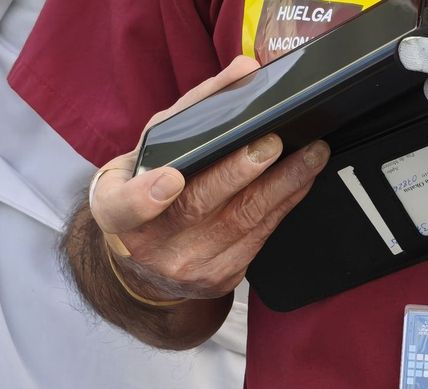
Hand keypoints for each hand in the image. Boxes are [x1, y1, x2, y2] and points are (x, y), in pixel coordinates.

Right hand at [89, 57, 331, 302]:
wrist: (145, 262)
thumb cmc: (147, 189)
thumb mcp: (150, 149)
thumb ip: (193, 109)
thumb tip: (244, 72)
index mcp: (118, 212)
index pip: (124, 207)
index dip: (146, 196)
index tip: (171, 179)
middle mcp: (151, 246)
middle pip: (198, 207)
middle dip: (240, 173)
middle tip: (272, 144)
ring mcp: (188, 267)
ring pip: (241, 223)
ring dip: (282, 185)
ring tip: (310, 154)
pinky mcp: (221, 277)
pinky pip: (259, 237)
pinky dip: (284, 204)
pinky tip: (302, 180)